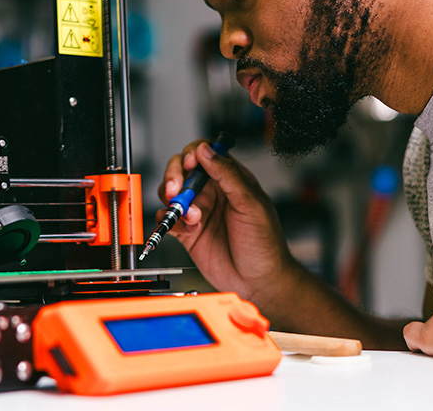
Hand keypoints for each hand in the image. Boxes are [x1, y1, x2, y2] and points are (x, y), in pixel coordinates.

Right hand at [158, 140, 293, 304]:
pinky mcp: (187, 231)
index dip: (193, 154)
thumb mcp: (250, 204)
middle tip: (175, 190)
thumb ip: (228, 175)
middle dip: (174, 176)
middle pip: (182, 170)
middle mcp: (212, 191)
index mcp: (230, 179)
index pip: (205, 154)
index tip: (189, 164)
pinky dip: (168, 220)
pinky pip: (167, 218)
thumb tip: (206, 150)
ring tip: (190, 216)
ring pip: (170, 193)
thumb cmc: (264, 244)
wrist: (257, 282)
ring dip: (173, 201)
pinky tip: (184, 229)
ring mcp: (198, 210)